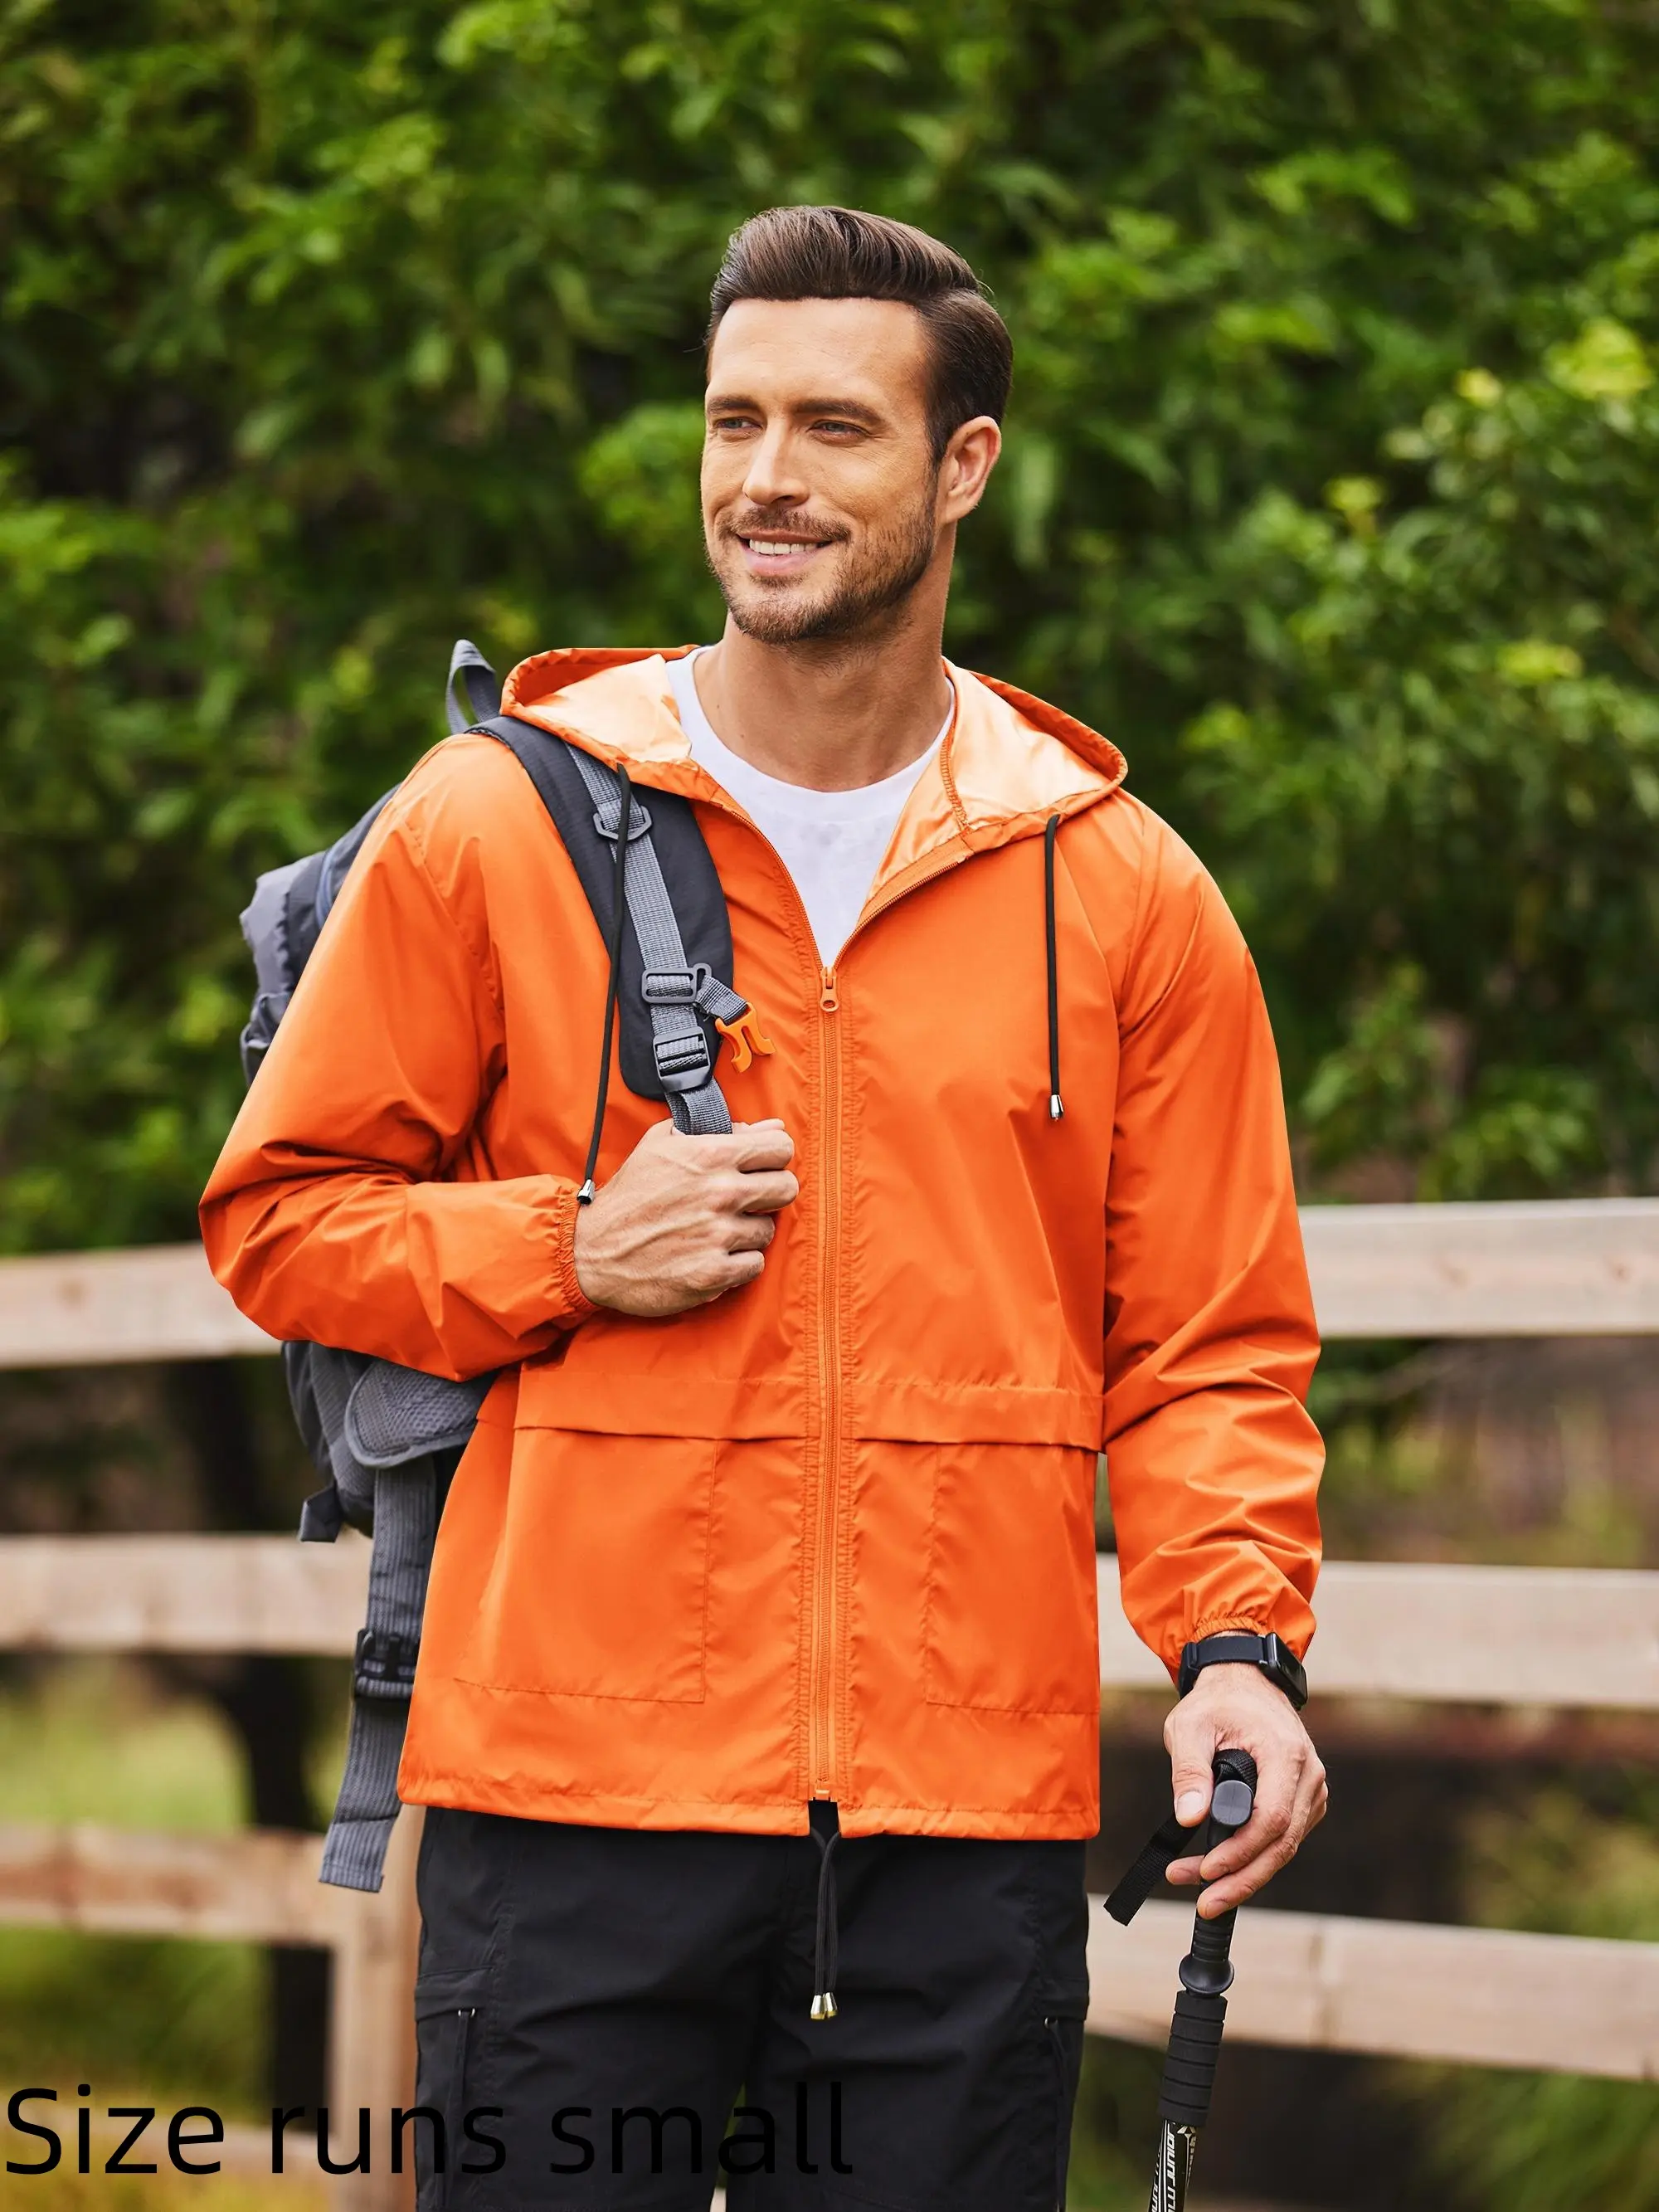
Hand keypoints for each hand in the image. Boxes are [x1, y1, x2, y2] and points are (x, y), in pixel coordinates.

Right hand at [573, 1117, 798, 1316]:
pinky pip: (755, 1265)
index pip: (781, 1147)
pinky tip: (713, 1255)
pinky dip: (738, 1263)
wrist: (591, 1251)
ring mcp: (718, 1235)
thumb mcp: (661, 1144)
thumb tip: (768, 1127)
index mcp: (709, 1155)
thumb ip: (716, 1129)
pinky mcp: (713, 1274)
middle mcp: (719, 1193)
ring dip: (747, 1231)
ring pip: (768, 1230)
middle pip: (787, 1188)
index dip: (773, 1156)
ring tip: (717, 1230)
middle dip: (769, 1192)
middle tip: (746, 1200)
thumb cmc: (629, 1195)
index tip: (761, 1166)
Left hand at [1163, 1662, 1326, 1916]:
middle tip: (1204, 1903)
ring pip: (1285, 1848)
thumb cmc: (1217, 1703)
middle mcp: (1308, 1775)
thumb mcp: (1190, 1727)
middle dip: (1241, 1880)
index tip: (1205, 1870)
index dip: (1240, 1852)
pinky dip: (1254, 1858)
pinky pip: (1283, 1839)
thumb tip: (1189, 1820)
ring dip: (1244, 1874)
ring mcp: (1311, 1790)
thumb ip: (1189, 1772)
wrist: (1244, 1684)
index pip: (1271, 1818)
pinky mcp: (1303, 1801)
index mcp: (1286, 1754)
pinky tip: (1221, 1869)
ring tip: (1200, 1890)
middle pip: (1282, 1844)